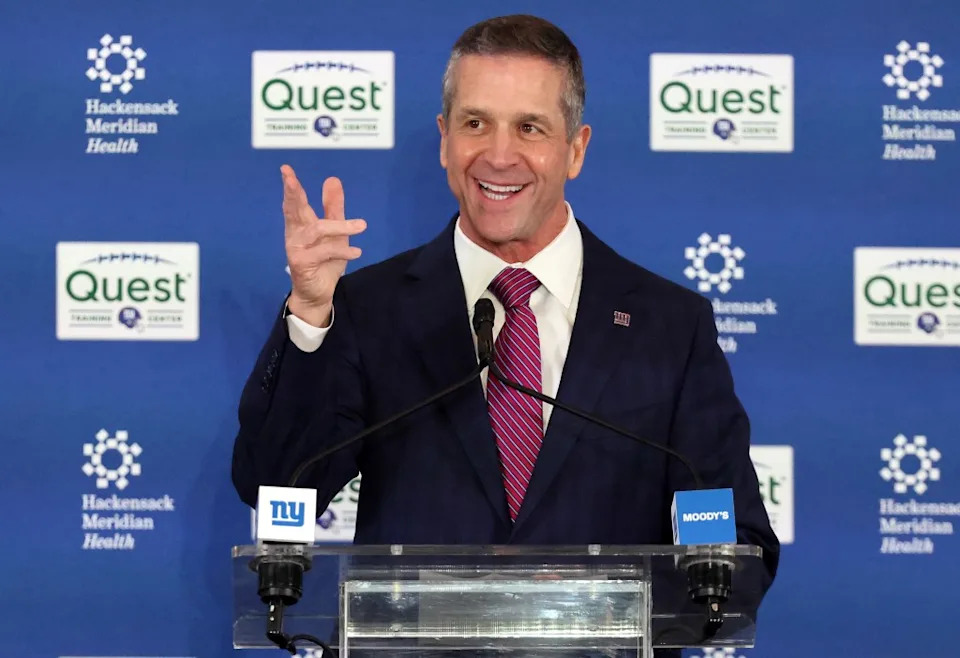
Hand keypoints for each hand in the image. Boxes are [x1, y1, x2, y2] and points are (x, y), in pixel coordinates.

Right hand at [281, 164, 365, 326]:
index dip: (290, 186)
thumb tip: (332, 179)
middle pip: (293, 210)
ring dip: (340, 226)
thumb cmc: (324, 261)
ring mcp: (296, 249)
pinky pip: (324, 252)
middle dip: (292, 193)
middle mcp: (295, 234)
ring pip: (317, 230)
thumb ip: (333, 208)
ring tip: (362, 226)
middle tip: (290, 178)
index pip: (294, 202)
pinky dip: (342, 250)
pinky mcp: (302, 264)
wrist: (318, 293)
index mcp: (300, 224)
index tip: (285, 169)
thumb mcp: (335, 232)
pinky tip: (356, 251)